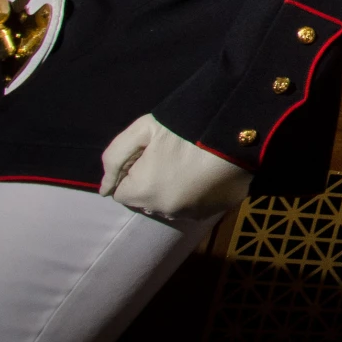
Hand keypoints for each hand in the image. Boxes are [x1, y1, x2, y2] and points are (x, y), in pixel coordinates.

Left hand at [99, 113, 253, 220]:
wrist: (237, 130)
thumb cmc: (185, 127)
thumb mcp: (142, 130)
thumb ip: (113, 159)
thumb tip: (104, 189)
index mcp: (143, 191)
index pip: (122, 192)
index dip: (133, 172)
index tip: (150, 155)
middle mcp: (164, 210)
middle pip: (145, 201)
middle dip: (150, 184)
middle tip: (170, 158)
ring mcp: (191, 214)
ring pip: (169, 206)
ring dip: (172, 191)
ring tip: (188, 166)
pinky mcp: (213, 212)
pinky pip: (193, 207)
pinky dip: (195, 195)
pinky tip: (204, 174)